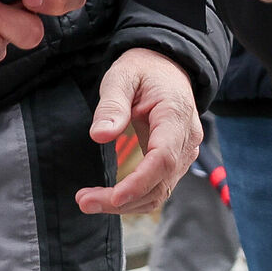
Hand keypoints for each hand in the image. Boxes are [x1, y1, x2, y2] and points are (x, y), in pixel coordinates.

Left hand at [77, 49, 198, 215]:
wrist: (167, 66)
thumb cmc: (143, 69)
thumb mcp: (121, 76)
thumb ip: (112, 105)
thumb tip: (99, 135)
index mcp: (176, 115)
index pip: (163, 158)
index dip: (139, 182)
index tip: (112, 196)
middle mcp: (187, 138)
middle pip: (160, 182)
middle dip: (124, 200)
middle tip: (84, 201)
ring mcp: (185, 152)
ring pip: (160, 191)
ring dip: (127, 204)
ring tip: (89, 201)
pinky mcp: (176, 160)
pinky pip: (159, 186)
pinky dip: (135, 197)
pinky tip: (109, 197)